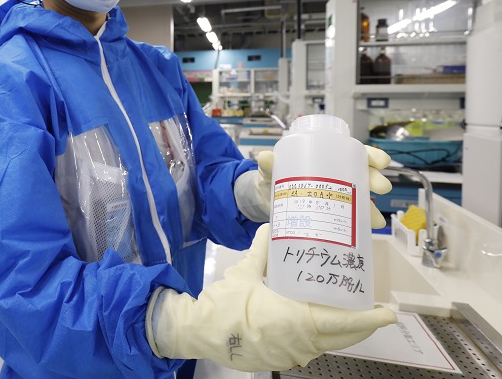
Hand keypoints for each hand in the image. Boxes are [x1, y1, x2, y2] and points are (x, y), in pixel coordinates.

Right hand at [146, 224, 397, 371]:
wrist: (197, 332)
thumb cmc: (222, 305)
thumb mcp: (244, 273)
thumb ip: (262, 250)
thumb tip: (271, 225)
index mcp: (291, 320)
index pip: (339, 323)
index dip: (367, 319)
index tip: (387, 312)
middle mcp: (297, 342)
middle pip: (341, 337)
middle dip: (363, 325)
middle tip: (377, 309)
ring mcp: (290, 355)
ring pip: (328, 344)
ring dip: (344, 331)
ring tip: (354, 312)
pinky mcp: (280, 359)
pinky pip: (311, 348)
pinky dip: (324, 336)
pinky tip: (323, 322)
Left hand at [234, 146, 392, 227]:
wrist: (265, 200)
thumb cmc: (273, 177)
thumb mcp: (270, 169)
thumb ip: (269, 164)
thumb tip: (265, 157)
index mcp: (325, 158)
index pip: (352, 153)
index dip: (370, 155)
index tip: (380, 162)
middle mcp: (335, 175)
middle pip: (361, 174)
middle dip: (374, 180)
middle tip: (380, 188)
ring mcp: (335, 195)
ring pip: (360, 198)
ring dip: (371, 207)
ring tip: (376, 220)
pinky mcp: (331, 214)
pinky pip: (350, 217)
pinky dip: (360, 223)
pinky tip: (367, 231)